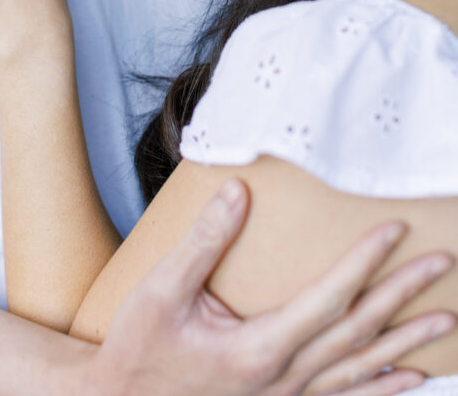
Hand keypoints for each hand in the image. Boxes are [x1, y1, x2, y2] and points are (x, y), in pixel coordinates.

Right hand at [89, 179, 454, 395]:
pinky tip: (411, 378)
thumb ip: (204, 241)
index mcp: (258, 349)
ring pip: (360, 369)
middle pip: (357, 332)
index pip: (328, 299)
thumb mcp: (160, 290)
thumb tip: (238, 192)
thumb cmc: (140, 348)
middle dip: (404, 296)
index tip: (395, 230)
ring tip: (445, 319)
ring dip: (407, 343)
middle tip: (443, 264)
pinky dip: (383, 388)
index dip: (364, 263)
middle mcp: (282, 379)